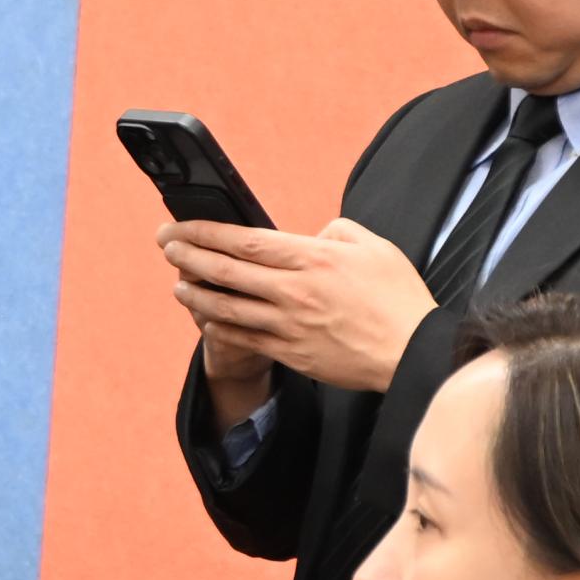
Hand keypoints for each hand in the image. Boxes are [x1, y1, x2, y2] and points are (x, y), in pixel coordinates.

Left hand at [160, 218, 437, 394]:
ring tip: (179, 284)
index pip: (244, 241)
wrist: (412, 352)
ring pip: (227, 307)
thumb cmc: (397, 298)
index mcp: (313, 259)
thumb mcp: (373, 247)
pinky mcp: (291, 352)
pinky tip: (206, 318)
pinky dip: (219, 327)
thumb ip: (336, 231)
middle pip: (226, 271)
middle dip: (188, 255)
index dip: (205, 232)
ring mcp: (289, 324)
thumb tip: (312, 233)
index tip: (181, 226)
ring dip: (196, 293)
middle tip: (167, 246)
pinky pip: (243, 338)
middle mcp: (294, 291)